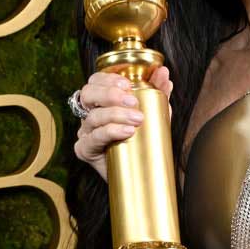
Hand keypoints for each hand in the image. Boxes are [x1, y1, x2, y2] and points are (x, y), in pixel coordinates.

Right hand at [73, 65, 174, 182]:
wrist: (140, 175)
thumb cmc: (142, 141)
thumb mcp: (153, 115)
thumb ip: (157, 94)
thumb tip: (164, 73)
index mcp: (100, 103)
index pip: (95, 82)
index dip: (108, 79)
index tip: (127, 83)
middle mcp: (89, 115)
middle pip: (88, 95)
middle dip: (110, 94)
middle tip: (133, 102)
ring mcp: (86, 133)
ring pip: (93, 117)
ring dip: (116, 115)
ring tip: (137, 119)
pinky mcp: (85, 151)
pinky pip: (94, 138)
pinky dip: (110, 132)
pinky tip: (126, 131)